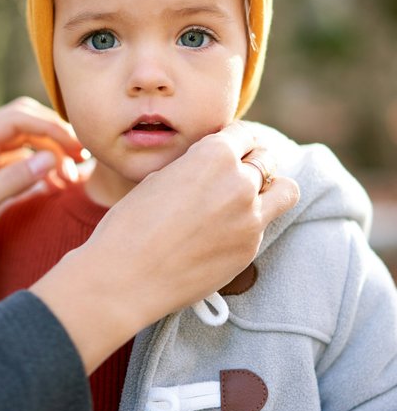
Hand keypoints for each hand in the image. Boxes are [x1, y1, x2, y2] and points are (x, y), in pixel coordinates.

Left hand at [0, 98, 81, 351]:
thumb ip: (11, 183)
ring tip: (71, 177)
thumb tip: (51, 158)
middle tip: (81, 158)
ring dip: (50, 150)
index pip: (15, 119)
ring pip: (24, 137)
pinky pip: (19, 156)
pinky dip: (41, 165)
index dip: (51, 128)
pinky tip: (57, 184)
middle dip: (54, 135)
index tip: (79, 149)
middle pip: (21, 119)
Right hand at [31, 120, 299, 372]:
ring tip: (247, 198)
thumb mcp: (160, 177)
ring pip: (284, 189)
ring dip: (270, 188)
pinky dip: (252, 223)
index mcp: (214, 154)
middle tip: (232, 176)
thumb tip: (208, 167)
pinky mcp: (251, 249)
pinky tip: (224, 233)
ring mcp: (251, 217)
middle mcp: (240, 181)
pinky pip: (265, 224)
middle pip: (266, 158)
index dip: (234, 140)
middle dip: (251, 162)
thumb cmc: (130, 224)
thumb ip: (194, 166)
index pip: (243, 133)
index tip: (230, 148)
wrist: (125, 277)